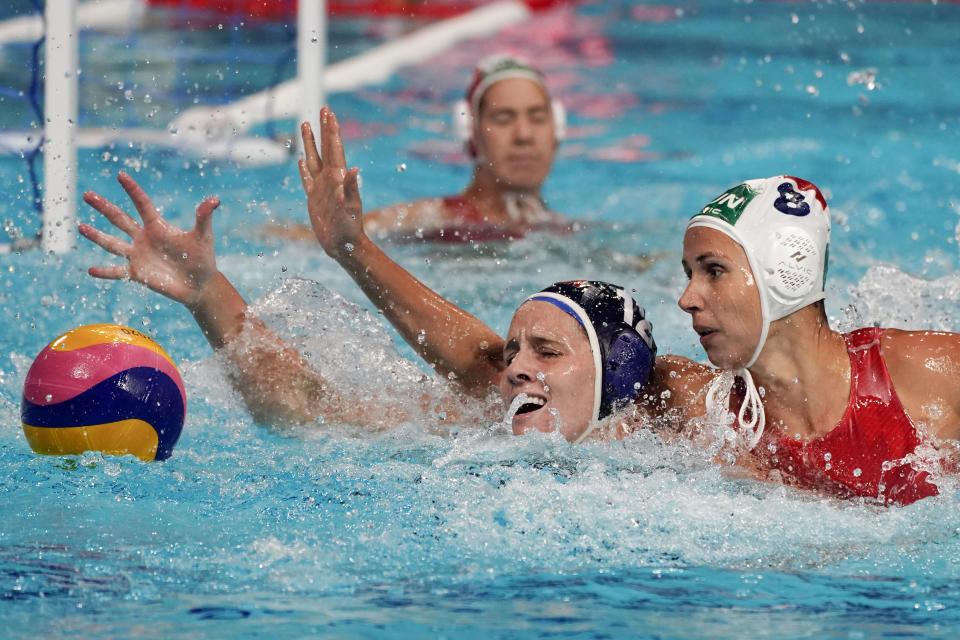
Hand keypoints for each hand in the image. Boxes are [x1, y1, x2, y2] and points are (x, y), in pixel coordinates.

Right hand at [79, 171, 220, 308]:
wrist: (200, 284)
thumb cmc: (202, 258)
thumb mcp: (203, 237)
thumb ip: (204, 218)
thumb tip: (214, 200)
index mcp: (157, 226)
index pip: (142, 204)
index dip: (132, 190)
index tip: (121, 175)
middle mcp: (144, 238)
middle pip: (119, 219)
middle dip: (103, 207)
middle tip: (87, 194)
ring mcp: (138, 255)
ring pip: (112, 243)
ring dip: (96, 236)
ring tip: (80, 227)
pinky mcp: (137, 274)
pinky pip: (117, 272)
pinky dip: (105, 272)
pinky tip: (90, 270)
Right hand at [298, 107, 363, 259]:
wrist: (343, 245)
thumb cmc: (349, 228)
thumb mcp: (351, 208)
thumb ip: (351, 189)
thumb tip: (354, 170)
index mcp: (339, 178)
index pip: (335, 149)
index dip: (332, 131)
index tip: (330, 113)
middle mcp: (330, 179)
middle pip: (325, 148)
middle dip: (324, 129)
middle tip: (324, 109)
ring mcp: (321, 187)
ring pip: (314, 158)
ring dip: (310, 142)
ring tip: (306, 124)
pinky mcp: (314, 198)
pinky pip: (307, 178)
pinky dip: (303, 168)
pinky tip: (301, 159)